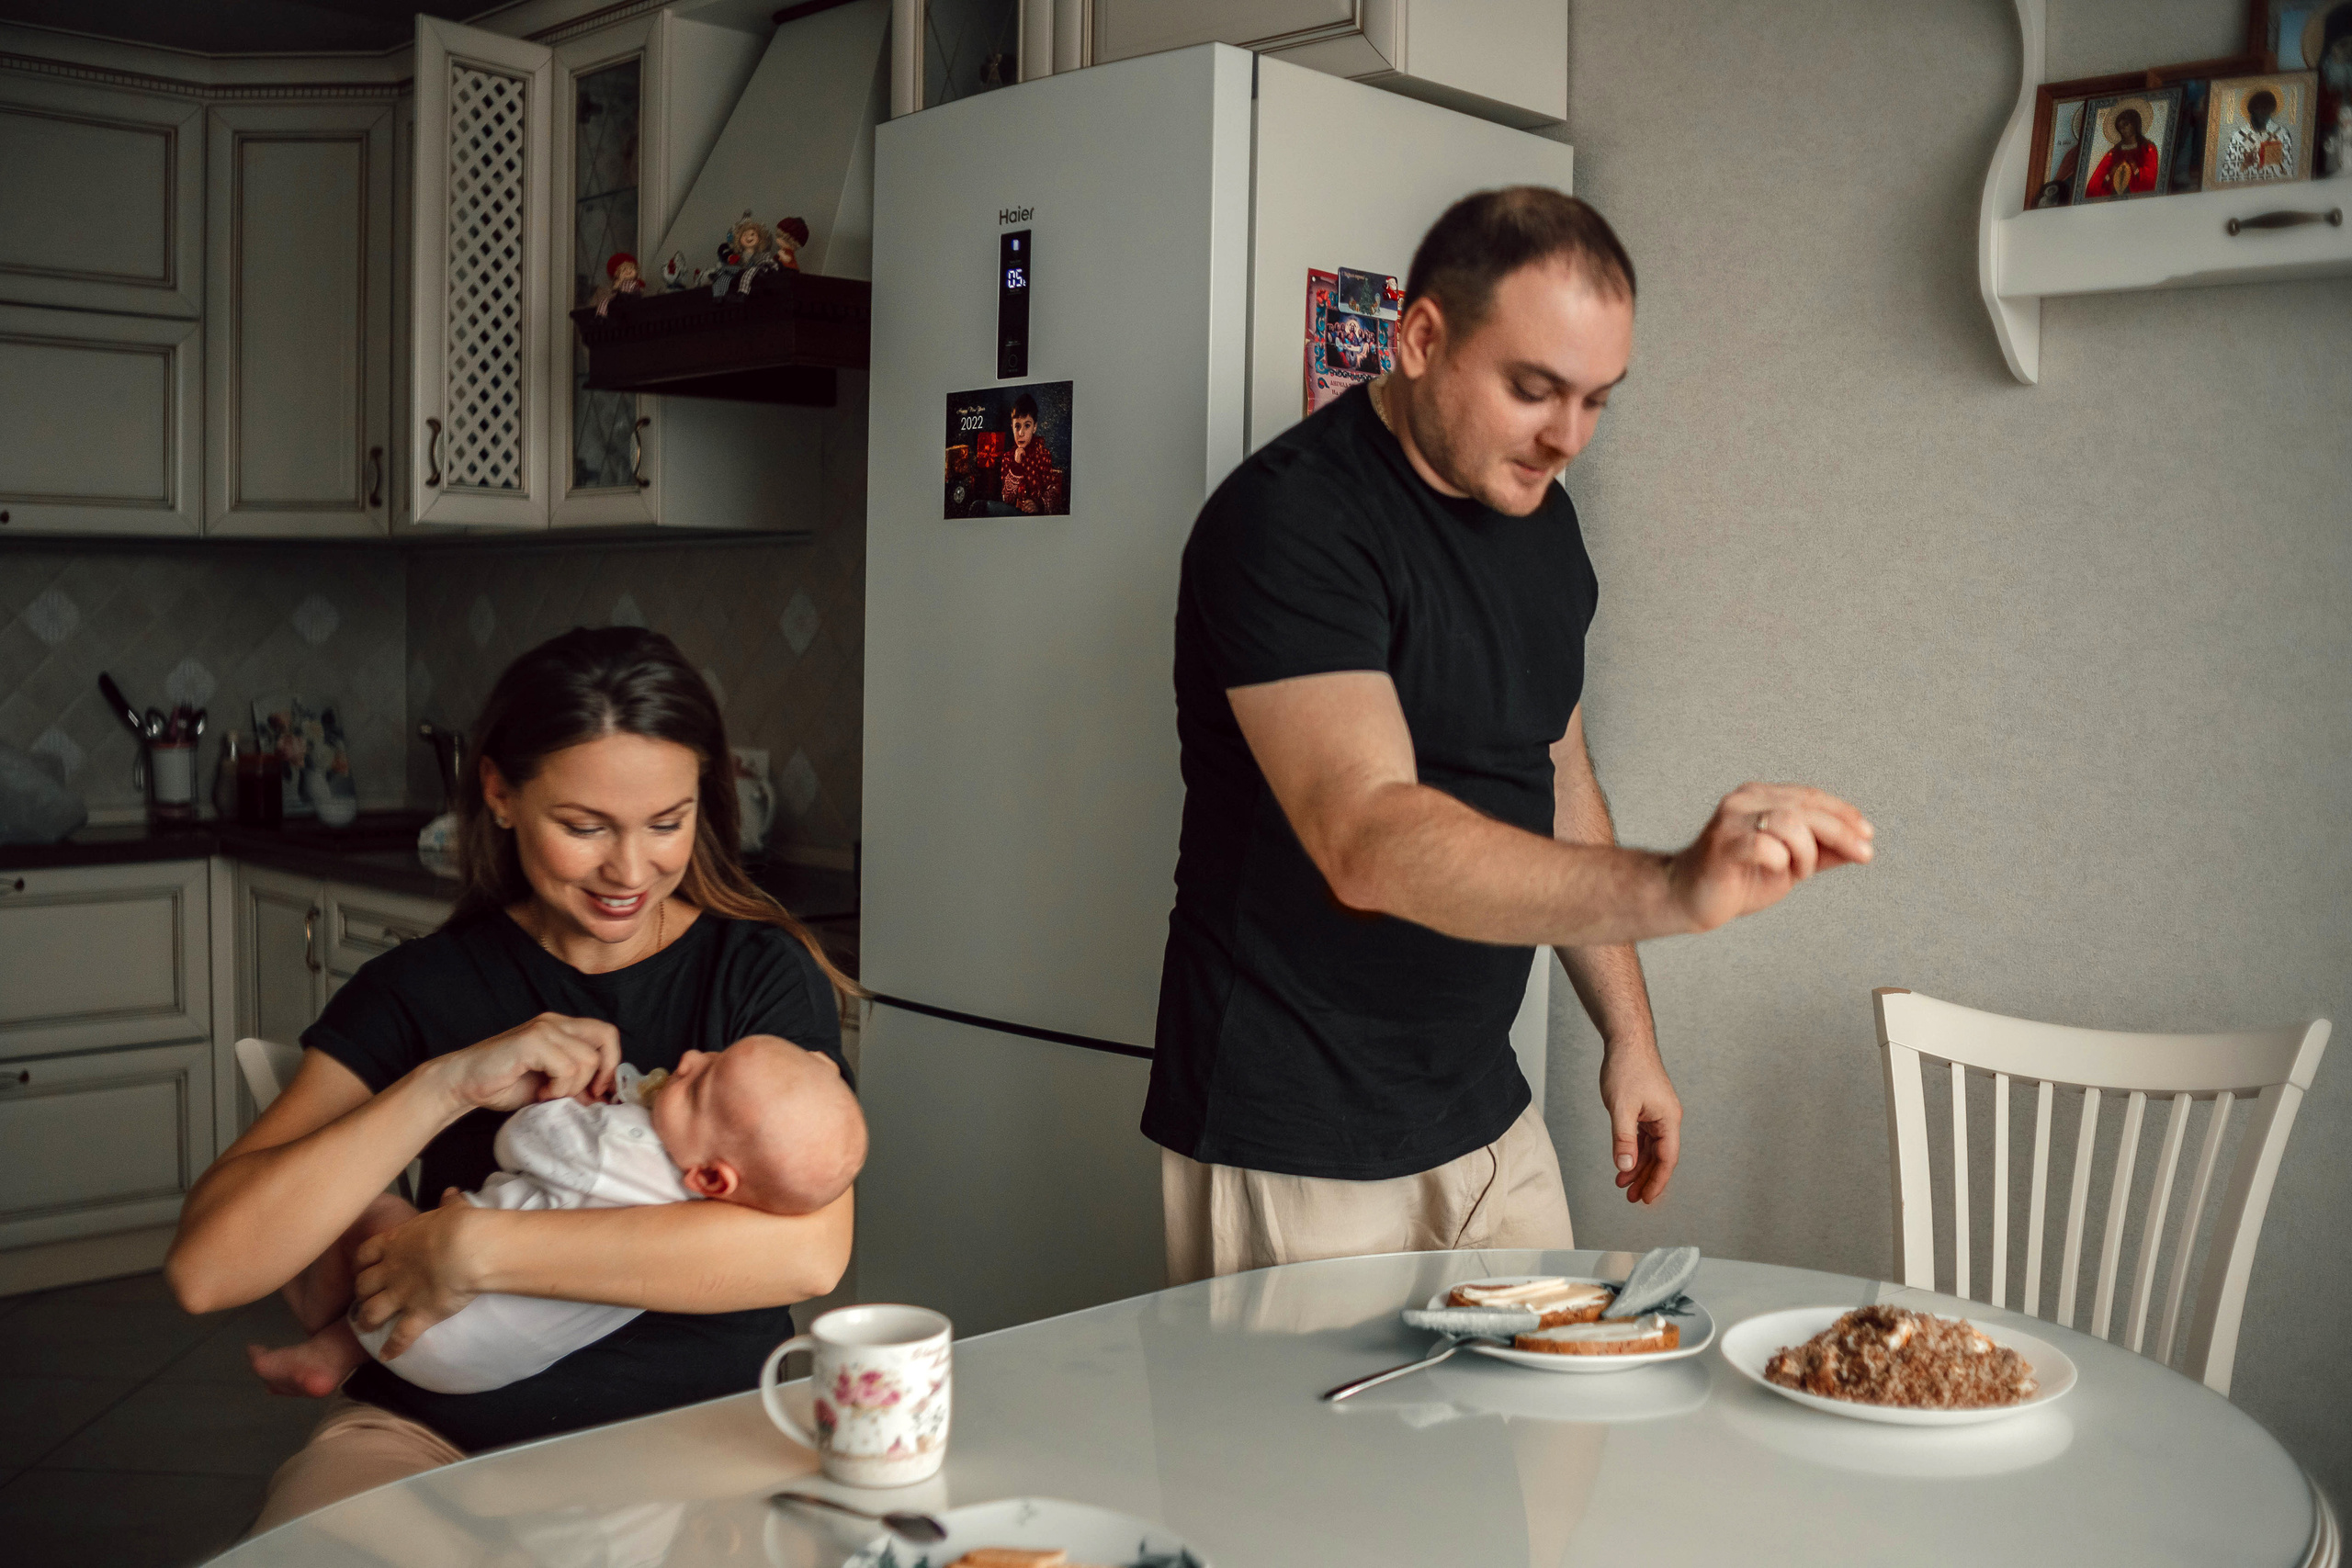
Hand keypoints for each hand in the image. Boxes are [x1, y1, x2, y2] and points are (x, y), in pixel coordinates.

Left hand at [352, 1189, 481, 1360]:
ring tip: (365, 1326)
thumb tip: (452, 1193)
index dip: (361, 1263)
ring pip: (371, 1312)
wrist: (469, 1250)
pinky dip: (392, 1348)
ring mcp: (401, 1296)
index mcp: (395, 1243)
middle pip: (362, 1285)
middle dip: (361, 1293)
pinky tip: (387, 1356)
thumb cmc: (460, 1226)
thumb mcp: (454, 1210)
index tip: (363, 1267)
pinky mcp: (417, 1316)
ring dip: (366, 1320)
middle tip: (365, 1298)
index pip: (365, 1254)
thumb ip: (449, 1204)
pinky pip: (399, 1337)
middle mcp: (391, 1271)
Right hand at [431, 1012, 618, 1114]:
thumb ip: (578, 1087)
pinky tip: (541, 1093)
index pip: (607, 1034)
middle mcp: (555, 1022)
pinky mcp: (532, 1041)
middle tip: (582, 1095)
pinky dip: (558, 1087)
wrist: (464, 1082)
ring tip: (549, 1095)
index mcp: (562, 1029)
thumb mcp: (551, 1087)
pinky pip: (567, 1067)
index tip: (597, 1092)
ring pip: (586, 1059)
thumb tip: (607, 1099)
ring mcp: (543, 1029)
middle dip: (601, 1072)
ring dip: (572, 1087)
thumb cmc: (504, 1084)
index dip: (611, 1064)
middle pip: (606, 1036)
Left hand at [1599, 1044, 1681, 1203]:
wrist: (1627, 1040)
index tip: (1647, 1198)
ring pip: (1650, 1148)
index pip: (1667, 1158)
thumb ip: (1623, 1139)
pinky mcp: (1647, 1109)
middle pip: (1660, 1157)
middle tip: (1632, 1198)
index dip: (1657, 1181)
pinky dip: (1633, 1150)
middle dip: (1646, 1178)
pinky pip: (1643, 1137)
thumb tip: (1625, 1166)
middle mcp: (1667, 1118)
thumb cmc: (1627, 1068)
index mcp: (1669, 1119)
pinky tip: (1623, 1162)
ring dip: (1638, 1166)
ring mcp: (1657, 1114)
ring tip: (1623, 1185)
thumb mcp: (1621, 1107)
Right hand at [1667, 783, 1872, 932]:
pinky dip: (1781, 861)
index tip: (1868, 835)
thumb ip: (1821, 852)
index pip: (1810, 797)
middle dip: (1840, 832)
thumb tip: (1861, 847)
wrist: (1688, 899)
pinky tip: (1778, 871)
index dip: (1843, 814)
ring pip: (1789, 823)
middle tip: (1863, 855)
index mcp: (1759, 797)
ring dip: (1806, 853)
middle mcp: (1743, 801)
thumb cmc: (1738, 879)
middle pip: (1805, 807)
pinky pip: (1765, 846)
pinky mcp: (1722, 846)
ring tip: (1797, 872)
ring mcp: (1730, 821)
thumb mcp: (1790, 864)